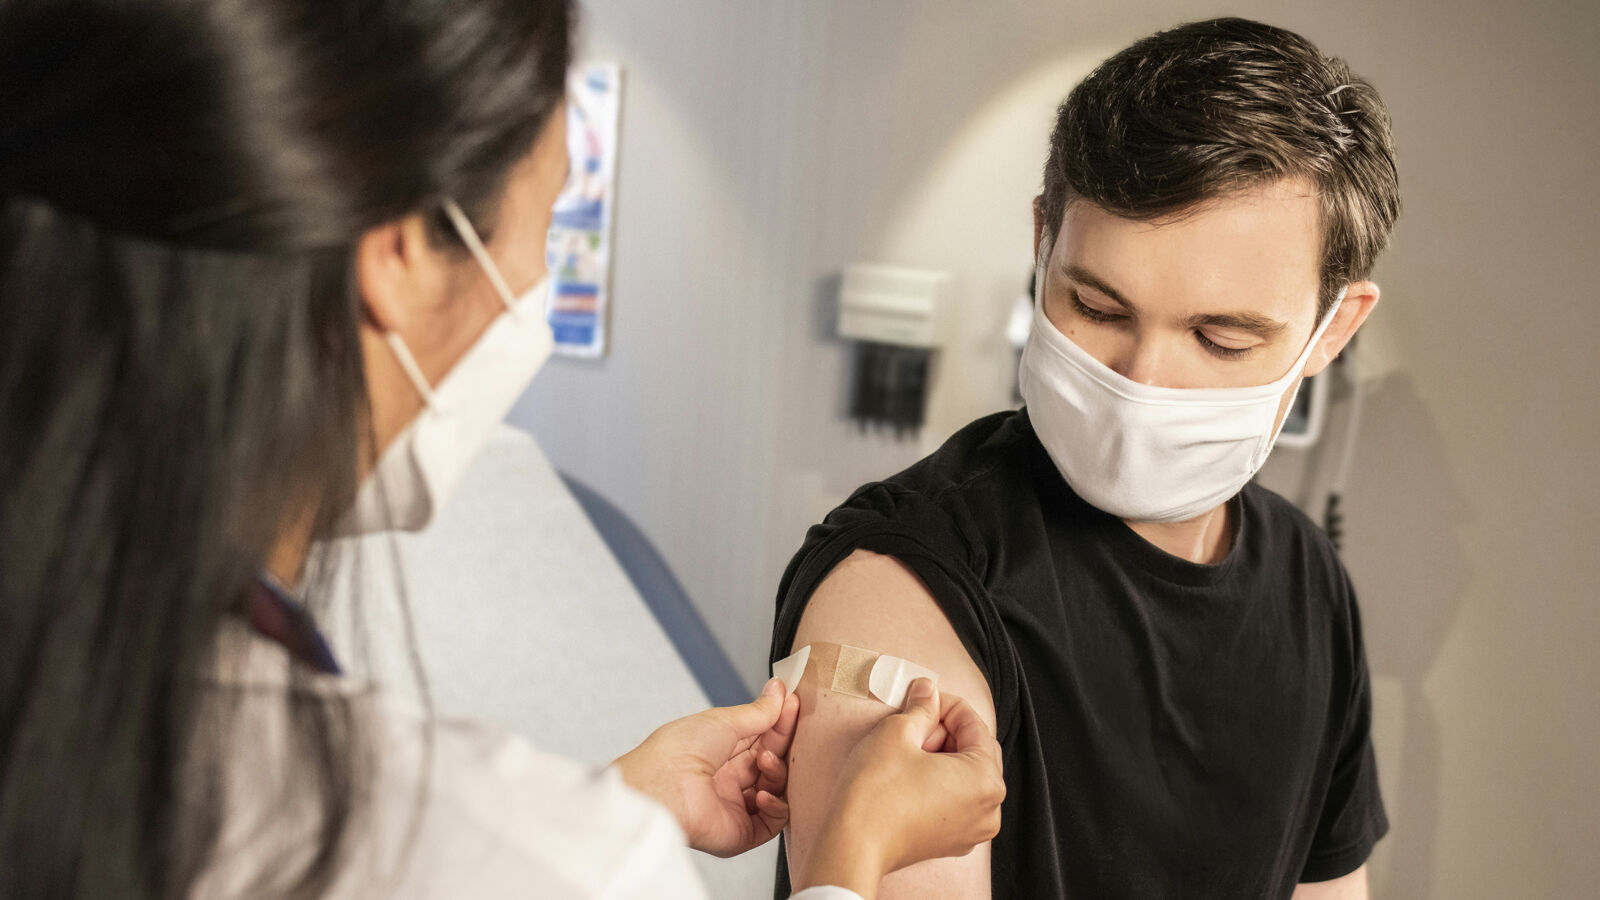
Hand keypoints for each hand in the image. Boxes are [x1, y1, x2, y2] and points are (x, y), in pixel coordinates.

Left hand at [612, 677, 799, 856]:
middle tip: (791, 726)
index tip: (793, 704)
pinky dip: (776, 807)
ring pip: (776, 790)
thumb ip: (758, 712)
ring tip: (765, 761)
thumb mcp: (723, 720)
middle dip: (782, 744)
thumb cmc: (678, 751)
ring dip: (777, 773)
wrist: (661, 787)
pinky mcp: (740, 832)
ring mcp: (734, 806)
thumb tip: (778, 692)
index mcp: (719, 751)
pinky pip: (772, 822)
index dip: (779, 722)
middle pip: (771, 762)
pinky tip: (763, 793)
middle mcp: (727, 779)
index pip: (761, 737)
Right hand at [795, 678, 1004, 896]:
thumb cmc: (876, 792)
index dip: (946, 704)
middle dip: (946, 731)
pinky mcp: (951, 842)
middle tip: (912, 723)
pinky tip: (909, 774)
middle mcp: (989, 809)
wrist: (852, 845)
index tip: (923, 696)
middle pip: (975, 752)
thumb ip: (921, 707)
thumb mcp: (897, 733)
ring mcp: (972, 831)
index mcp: (986, 780)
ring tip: (908, 749)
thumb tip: (928, 690)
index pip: (974, 725)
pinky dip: (939, 782)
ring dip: (942, 756)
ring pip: (965, 776)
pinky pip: (955, 800)